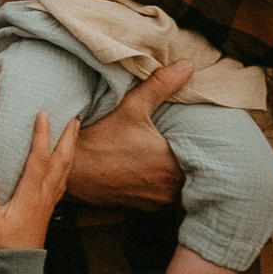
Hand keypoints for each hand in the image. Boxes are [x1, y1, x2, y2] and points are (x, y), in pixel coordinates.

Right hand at [0, 109, 79, 255]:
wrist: (18, 269)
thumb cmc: (1, 245)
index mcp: (31, 193)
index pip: (40, 157)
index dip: (43, 134)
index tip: (44, 113)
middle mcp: (45, 194)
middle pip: (62, 159)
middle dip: (68, 136)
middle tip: (74, 115)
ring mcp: (49, 201)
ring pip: (66, 169)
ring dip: (71, 147)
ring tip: (74, 131)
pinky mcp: (48, 208)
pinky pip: (63, 180)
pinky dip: (67, 164)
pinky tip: (66, 162)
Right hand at [57, 58, 187, 210]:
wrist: (69, 170)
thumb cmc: (99, 138)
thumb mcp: (131, 106)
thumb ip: (162, 85)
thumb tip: (187, 65)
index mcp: (170, 166)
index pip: (203, 160)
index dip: (202, 147)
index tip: (199, 135)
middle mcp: (165, 190)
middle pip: (190, 174)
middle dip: (188, 158)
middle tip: (183, 140)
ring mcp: (152, 202)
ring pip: (175, 187)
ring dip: (173, 174)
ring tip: (168, 154)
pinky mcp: (138, 208)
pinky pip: (159, 196)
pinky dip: (158, 184)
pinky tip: (149, 168)